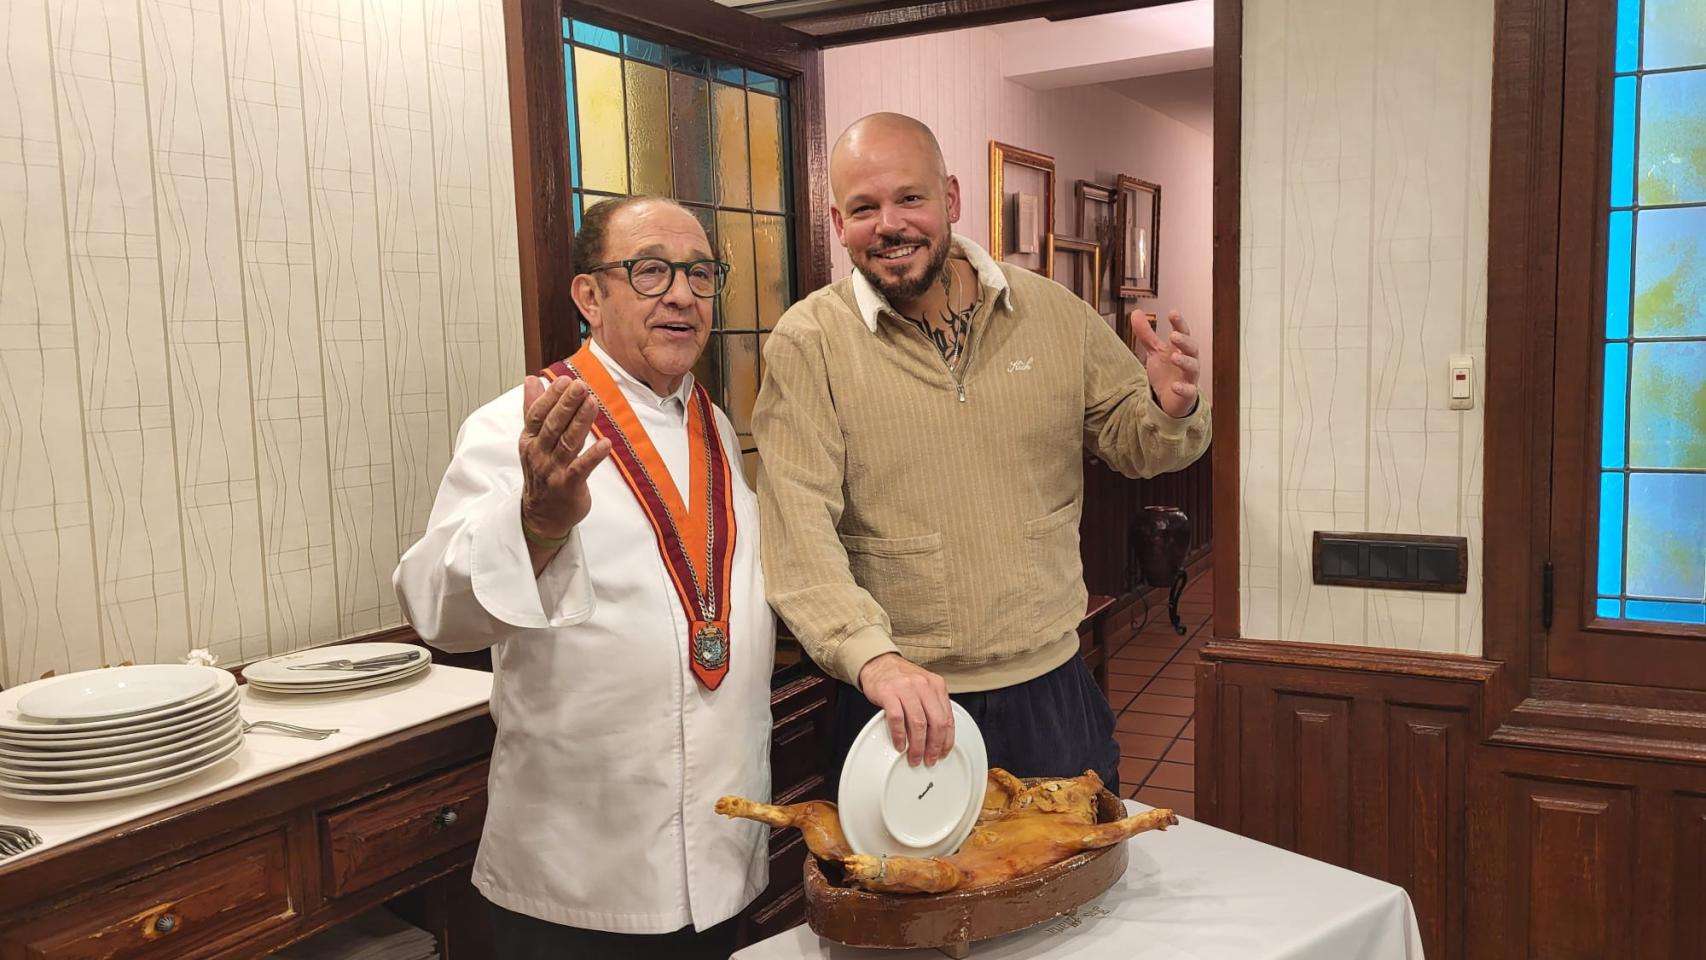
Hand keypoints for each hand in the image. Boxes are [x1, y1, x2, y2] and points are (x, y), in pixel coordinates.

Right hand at [518, 376, 611, 539]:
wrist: (542, 515)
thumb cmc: (541, 473)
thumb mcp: (533, 440)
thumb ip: (533, 409)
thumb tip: (531, 380)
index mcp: (530, 440)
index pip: (538, 414)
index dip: (551, 396)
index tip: (565, 380)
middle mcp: (539, 454)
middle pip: (553, 425)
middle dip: (567, 404)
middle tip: (581, 385)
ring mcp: (553, 471)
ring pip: (567, 442)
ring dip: (580, 422)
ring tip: (593, 403)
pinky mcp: (569, 486)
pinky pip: (581, 469)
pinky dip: (593, 456)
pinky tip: (605, 443)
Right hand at [857, 653, 954, 766]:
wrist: (879, 663)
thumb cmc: (901, 678)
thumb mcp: (924, 686)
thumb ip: (933, 705)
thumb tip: (940, 734)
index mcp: (936, 685)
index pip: (948, 718)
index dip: (947, 740)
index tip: (944, 752)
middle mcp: (924, 686)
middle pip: (936, 722)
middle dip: (935, 746)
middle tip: (930, 759)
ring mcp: (906, 689)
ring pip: (918, 724)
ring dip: (918, 746)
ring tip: (915, 757)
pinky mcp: (889, 693)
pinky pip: (897, 720)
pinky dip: (900, 736)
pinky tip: (900, 745)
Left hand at [1130, 309, 1200, 417]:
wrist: (1170, 398)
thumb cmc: (1166, 371)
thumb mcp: (1155, 351)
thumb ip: (1146, 333)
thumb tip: (1136, 312)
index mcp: (1180, 348)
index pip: (1183, 332)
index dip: (1179, 322)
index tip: (1172, 313)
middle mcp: (1188, 360)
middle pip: (1191, 348)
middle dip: (1184, 341)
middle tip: (1173, 335)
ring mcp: (1189, 377)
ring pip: (1192, 367)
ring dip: (1185, 361)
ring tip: (1174, 356)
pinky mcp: (1188, 394)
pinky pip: (1188, 391)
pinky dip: (1183, 388)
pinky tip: (1175, 386)